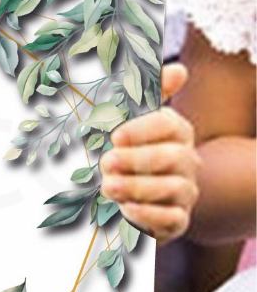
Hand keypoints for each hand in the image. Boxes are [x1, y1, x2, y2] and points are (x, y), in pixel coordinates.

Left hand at [100, 64, 198, 245]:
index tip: (114, 136)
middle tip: (105, 163)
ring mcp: (184, 192)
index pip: (170, 124)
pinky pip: (172, 218)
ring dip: (137, 187)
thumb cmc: (117, 155)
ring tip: (107, 187)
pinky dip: (147, 214)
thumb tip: (181, 70)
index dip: (143, 129)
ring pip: (174, 187)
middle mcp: (186, 161)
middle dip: (137, 160)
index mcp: (174, 133)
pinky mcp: (176, 221)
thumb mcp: (120, 125)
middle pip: (173, 156)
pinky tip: (125, 210)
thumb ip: (143, 96)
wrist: (113, 200)